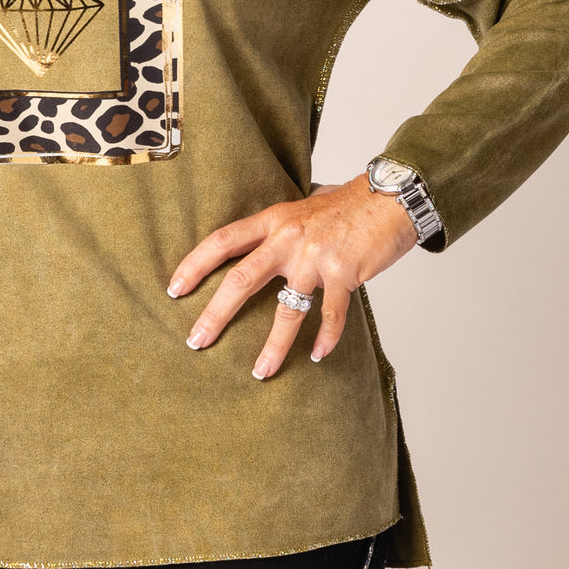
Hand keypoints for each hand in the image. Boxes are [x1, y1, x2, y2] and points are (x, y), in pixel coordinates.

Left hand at [166, 173, 418, 378]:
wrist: (393, 196)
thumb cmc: (350, 203)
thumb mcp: (305, 207)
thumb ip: (283, 227)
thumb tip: (262, 243)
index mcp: (274, 219)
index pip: (223, 241)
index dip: (195, 264)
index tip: (174, 289)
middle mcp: (289, 237)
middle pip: (241, 278)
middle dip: (216, 314)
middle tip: (196, 341)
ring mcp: (316, 257)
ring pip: (286, 310)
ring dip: (272, 346)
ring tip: (260, 372)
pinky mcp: (345, 274)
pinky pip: (330, 316)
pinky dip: (324, 339)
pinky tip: (317, 355)